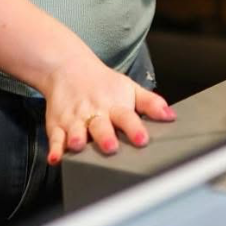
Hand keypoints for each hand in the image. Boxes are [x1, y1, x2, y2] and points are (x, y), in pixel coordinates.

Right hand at [45, 59, 176, 164]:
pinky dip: (55, 148)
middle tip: (110, 146)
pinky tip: (55, 158)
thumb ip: (149, 103)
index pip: (127, 117)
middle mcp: (95, 113)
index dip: (134, 128)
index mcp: (114, 105)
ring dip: (77, 139)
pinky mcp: (57, 125)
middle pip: (100, 125)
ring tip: (78, 146)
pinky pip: (55, 138)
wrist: (69, 68)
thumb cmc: (103, 83)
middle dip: (105, 136)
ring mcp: (75, 119)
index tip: (142, 139)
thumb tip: (170, 115)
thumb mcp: (129, 88)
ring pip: (75, 131)